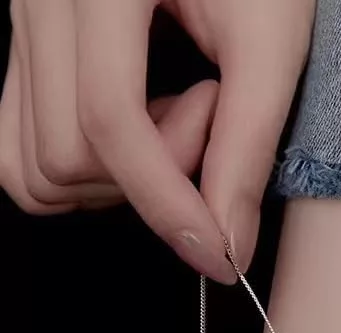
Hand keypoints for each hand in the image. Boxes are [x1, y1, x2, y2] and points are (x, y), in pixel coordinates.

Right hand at [0, 0, 314, 281]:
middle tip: (213, 115)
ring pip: (37, 163)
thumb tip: (228, 245)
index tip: (219, 254)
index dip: (169, 205)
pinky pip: (27, 146)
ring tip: (182, 112)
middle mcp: (37, 0)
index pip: (109, 122)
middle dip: (155, 173)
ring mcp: (22, 27)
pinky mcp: (28, 51)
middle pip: (66, 155)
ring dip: (122, 173)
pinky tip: (145, 123)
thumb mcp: (270, 40)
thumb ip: (246, 145)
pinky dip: (91, 166)